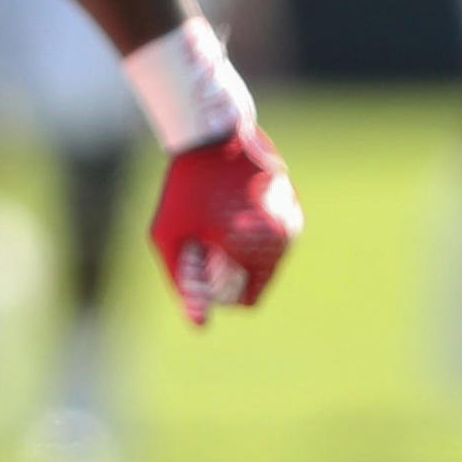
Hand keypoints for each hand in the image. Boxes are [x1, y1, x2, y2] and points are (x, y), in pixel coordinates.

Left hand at [149, 122, 301, 325]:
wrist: (211, 135)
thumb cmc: (183, 188)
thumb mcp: (169, 238)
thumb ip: (185, 286)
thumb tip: (201, 326)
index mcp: (254, 249)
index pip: (246, 300)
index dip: (219, 290)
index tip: (200, 261)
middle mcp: (281, 237)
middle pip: (258, 281)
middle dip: (231, 270)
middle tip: (204, 238)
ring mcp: (291, 220)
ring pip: (268, 261)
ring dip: (243, 253)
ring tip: (217, 222)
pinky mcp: (292, 205)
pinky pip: (275, 239)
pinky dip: (254, 234)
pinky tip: (231, 208)